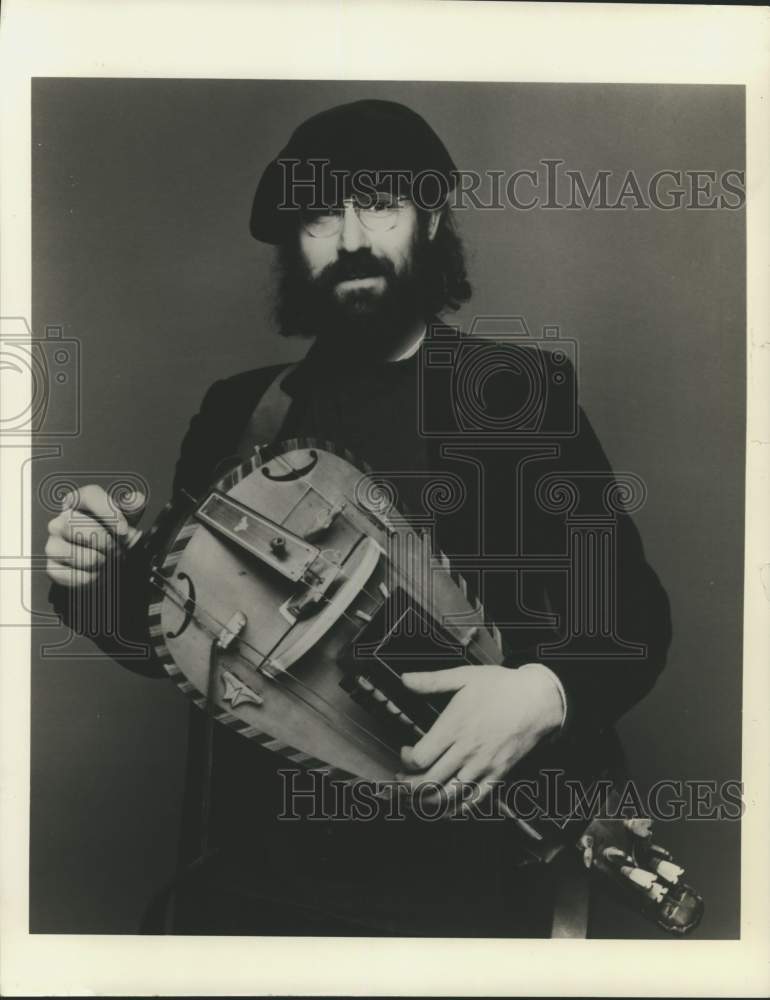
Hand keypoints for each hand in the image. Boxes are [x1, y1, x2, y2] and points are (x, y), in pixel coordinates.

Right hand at [45, 484, 145, 588]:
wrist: (109, 564)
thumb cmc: (115, 536)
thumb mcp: (128, 519)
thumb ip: (132, 507)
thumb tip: (135, 499)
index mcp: (79, 503)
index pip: (89, 496)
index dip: (107, 512)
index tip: (123, 530)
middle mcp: (61, 521)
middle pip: (76, 524)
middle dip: (106, 542)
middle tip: (118, 549)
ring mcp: (52, 544)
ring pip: (76, 554)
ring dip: (100, 562)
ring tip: (107, 560)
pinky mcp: (52, 568)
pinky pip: (73, 576)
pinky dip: (91, 578)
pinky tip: (96, 572)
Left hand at [396, 663, 563, 810]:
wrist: (538, 699)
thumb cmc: (502, 686)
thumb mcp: (465, 676)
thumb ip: (432, 680)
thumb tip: (405, 679)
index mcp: (454, 727)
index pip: (420, 758)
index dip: (406, 760)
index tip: (406, 752)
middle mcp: (466, 751)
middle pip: (429, 781)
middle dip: (408, 786)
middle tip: (401, 781)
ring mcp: (483, 766)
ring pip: (448, 795)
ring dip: (426, 801)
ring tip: (415, 797)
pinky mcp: (498, 774)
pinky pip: (474, 800)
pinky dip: (456, 809)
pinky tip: (445, 809)